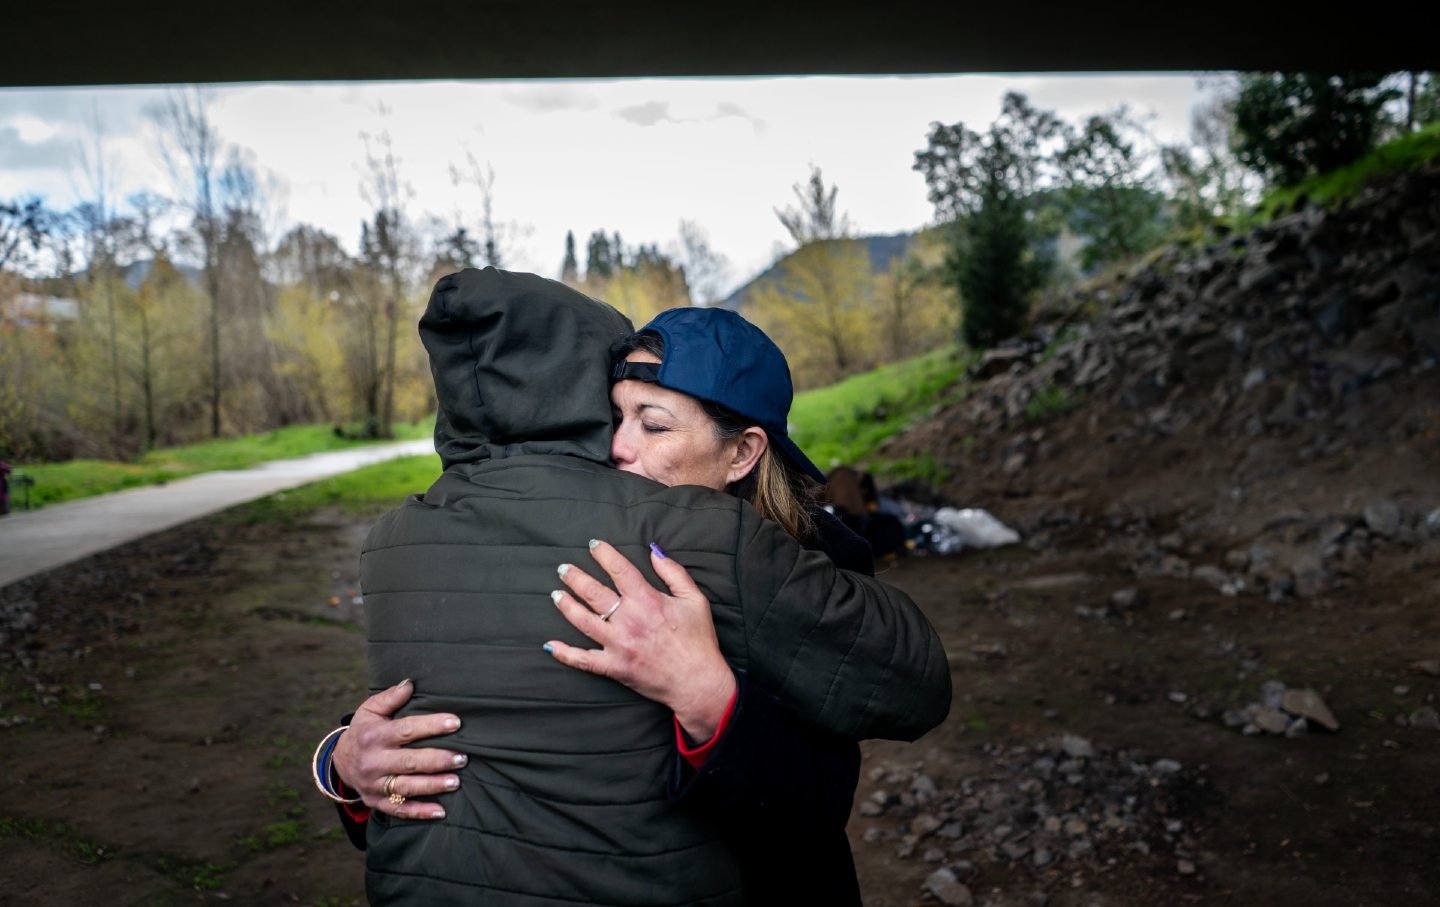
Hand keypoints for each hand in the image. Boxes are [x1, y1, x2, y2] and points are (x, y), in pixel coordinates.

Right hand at [332, 678, 467, 819]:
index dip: (431, 726)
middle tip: (462, 757)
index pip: (406, 730)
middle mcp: (373, 762)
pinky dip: (420, 812)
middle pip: (409, 762)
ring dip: (432, 786)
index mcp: (374, 736)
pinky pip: (399, 810)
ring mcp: (374, 785)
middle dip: (437, 760)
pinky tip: (441, 811)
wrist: (339, 761)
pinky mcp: (376, 802)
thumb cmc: (364, 730)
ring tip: (456, 782)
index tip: (456, 723)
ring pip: (406, 787)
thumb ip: (390, 697)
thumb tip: (410, 683)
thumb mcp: (369, 710)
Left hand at [546, 540, 736, 740]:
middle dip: (575, 577)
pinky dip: (565, 653)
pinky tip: (550, 645)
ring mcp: (618, 644)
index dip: (604, 554)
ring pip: (583, 621)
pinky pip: (583, 660)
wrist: (697, 681)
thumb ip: (674, 572)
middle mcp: (628, 620)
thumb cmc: (698, 640)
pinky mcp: (613, 667)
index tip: (593, 545)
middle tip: (563, 569)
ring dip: (566, 606)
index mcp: (647, 600)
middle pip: (593, 592)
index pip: (619, 569)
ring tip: (555, 594)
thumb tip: (655, 551)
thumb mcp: (694, 599)